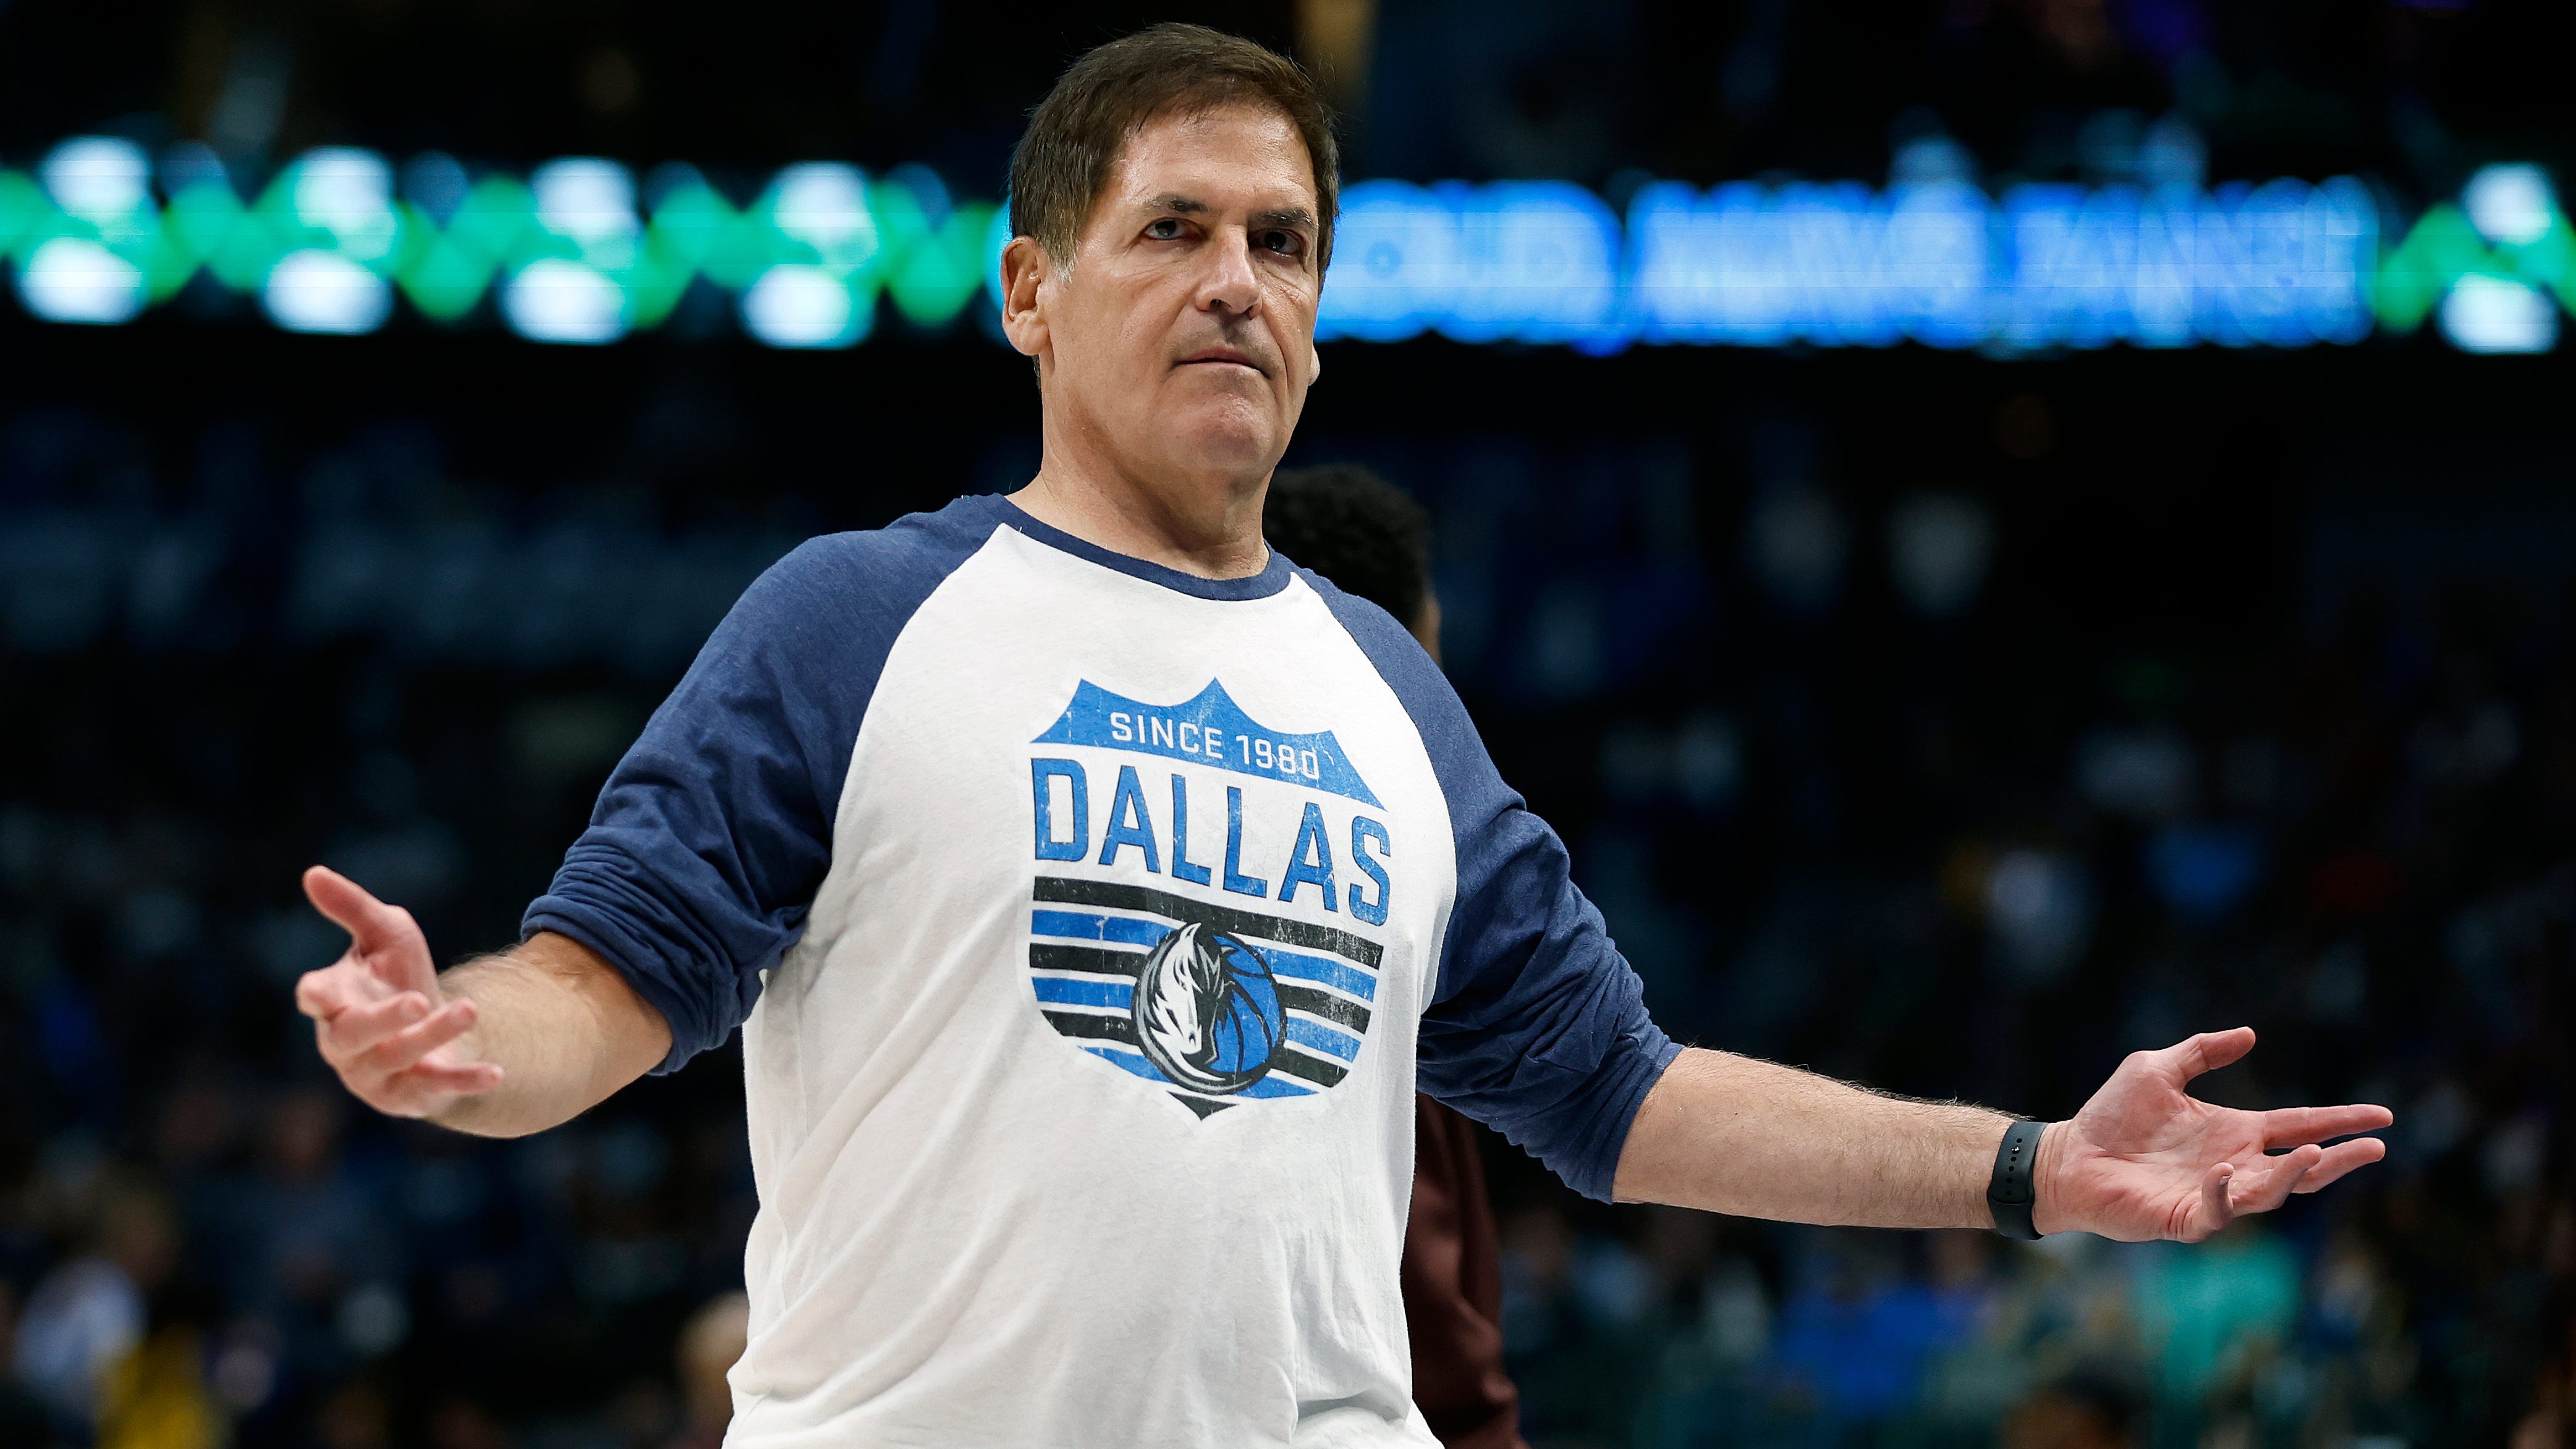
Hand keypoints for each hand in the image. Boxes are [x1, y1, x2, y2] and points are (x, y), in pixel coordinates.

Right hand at [295, 866, 504, 1118]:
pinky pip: (436, 1089)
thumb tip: (313, 872)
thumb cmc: (398, 974)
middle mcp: (345, 1042)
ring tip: (471, 1009)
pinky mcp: (409, 1095)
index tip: (318, 992)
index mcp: (333, 999)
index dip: (316, 996)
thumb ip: (352, 907)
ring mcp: (374, 1073)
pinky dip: (465, 1081)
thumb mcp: (384, 932)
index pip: (315, 998)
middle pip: (353, 1034)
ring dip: (435, 1035)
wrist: (434, 1026)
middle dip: (384, 1019)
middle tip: (418, 1001)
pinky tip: (496, 1074)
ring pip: (399, 1057)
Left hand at [2034, 1028, 2389, 1241]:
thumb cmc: (2112, 1116)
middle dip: (2340, 1158)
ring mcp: (2214, 1194)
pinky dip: (2225, 1193)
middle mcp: (2235, 1164)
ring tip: (2314, 1154)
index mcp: (2235, 1131)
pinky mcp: (2187, 1217)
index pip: (2299, 1125)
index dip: (2340, 1121)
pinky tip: (2222, 1170)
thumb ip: (2201, 1051)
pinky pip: (2217, 1211)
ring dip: (2295, 1175)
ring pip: (2270, 1192)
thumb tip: (2250, 1035)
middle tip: (2375, 1147)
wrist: (2069, 1155)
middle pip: (2302, 1166)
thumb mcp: (2157, 1069)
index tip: (2382, 1116)